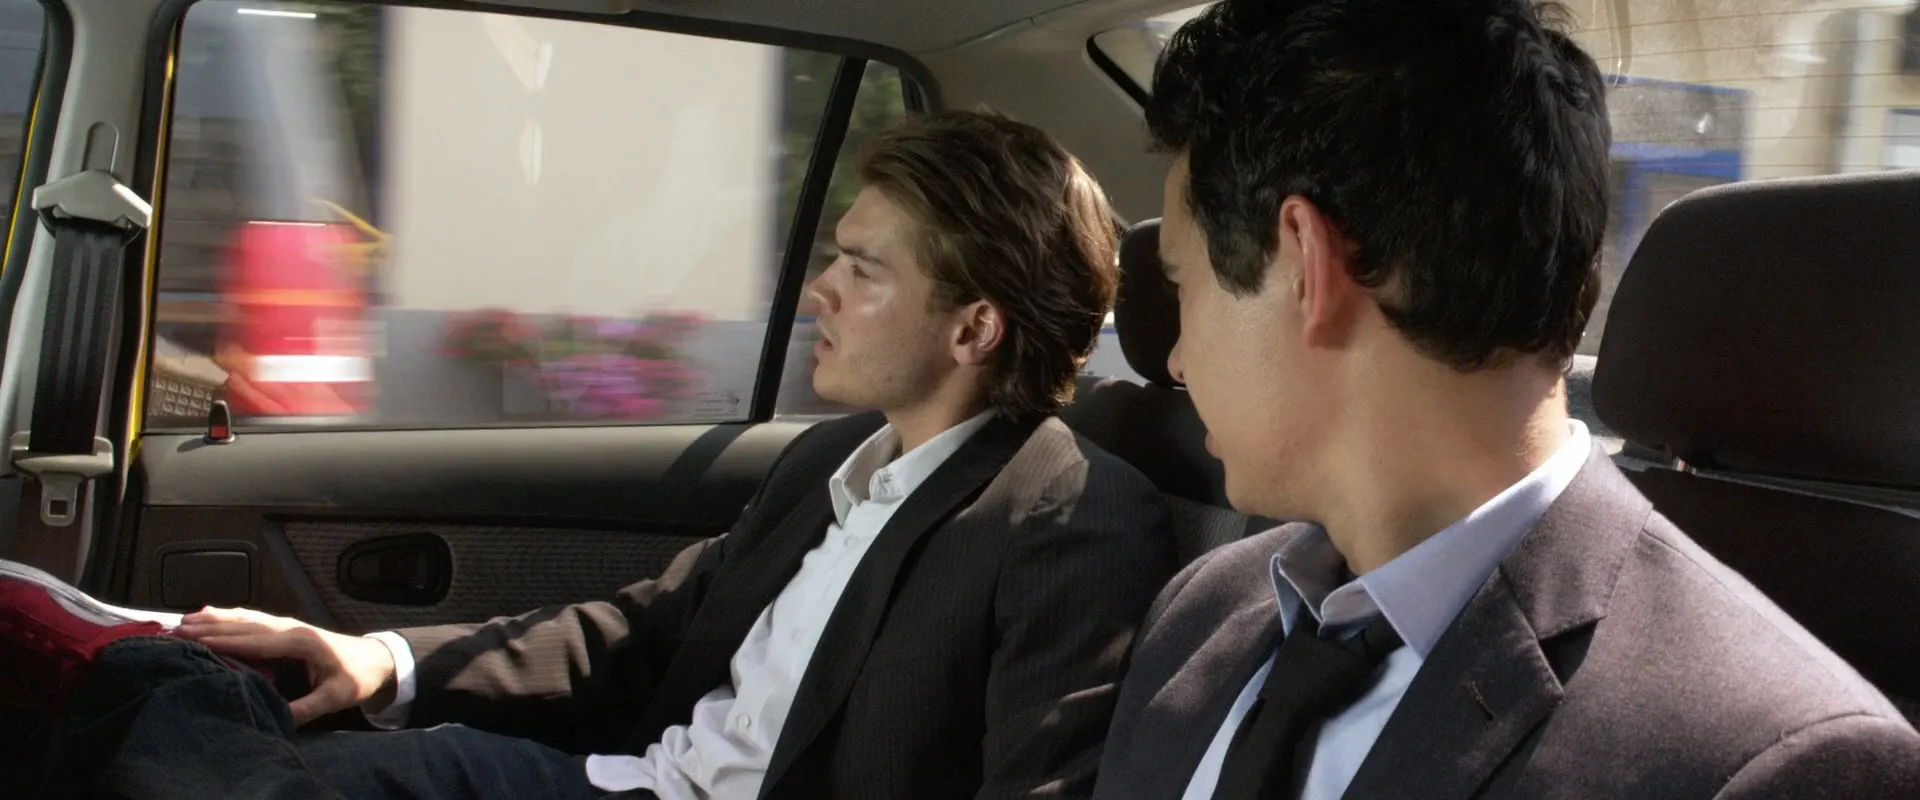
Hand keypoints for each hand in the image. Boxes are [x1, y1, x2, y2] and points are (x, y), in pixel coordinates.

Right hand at [174, 607, 397, 726]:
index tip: (198, 641)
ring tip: (186, 619)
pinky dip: (230, 615)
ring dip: (216, 618)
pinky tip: (211, 612)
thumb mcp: (336, 696)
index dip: (226, 641)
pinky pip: (254, 619)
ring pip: (246, 618)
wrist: (378, 660)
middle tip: (178, 629)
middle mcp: (292, 629)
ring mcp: (289, 626)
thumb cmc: (357, 677)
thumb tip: (279, 719)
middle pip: (245, 625)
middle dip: (211, 627)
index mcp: (301, 642)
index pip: (257, 641)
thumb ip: (308, 707)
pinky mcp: (287, 629)